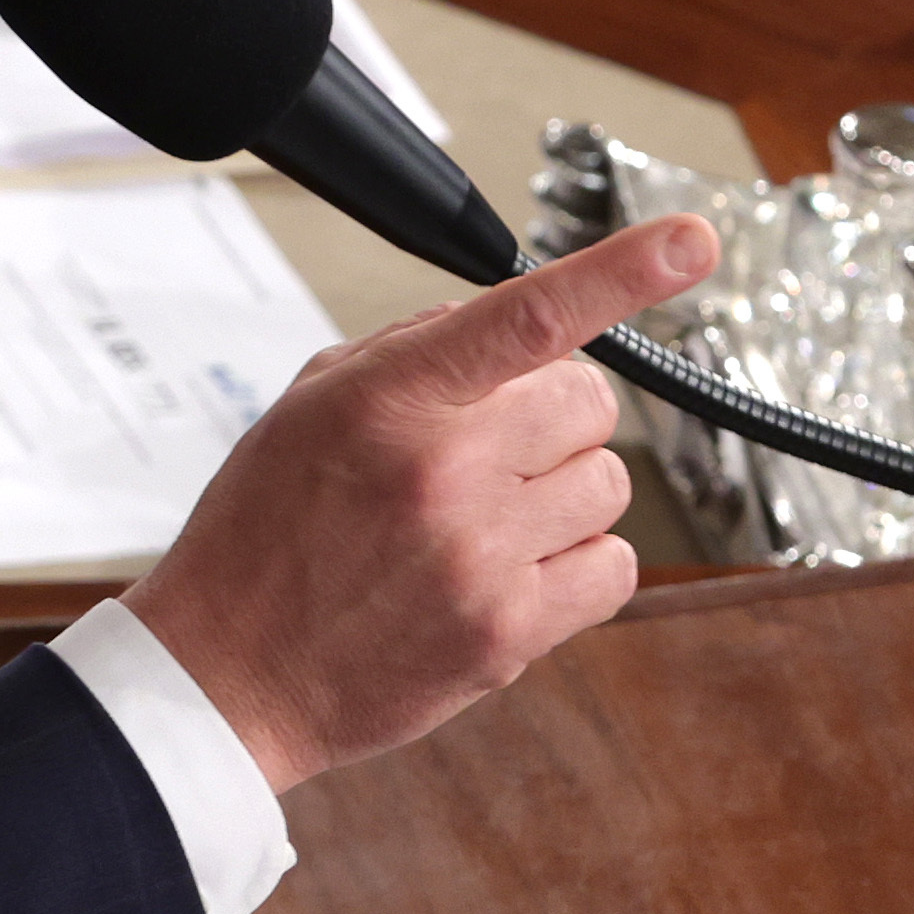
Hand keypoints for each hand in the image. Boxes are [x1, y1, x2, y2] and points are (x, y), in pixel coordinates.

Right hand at [121, 215, 718, 795]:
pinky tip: (511, 572)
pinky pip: (614, 569)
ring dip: (564, 494)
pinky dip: (580, 565)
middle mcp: (441, 471)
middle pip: (589, 401)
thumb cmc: (262, 537)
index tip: (688, 239)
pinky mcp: (509, 633)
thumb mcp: (308, 408)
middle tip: (492, 452)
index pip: (526, 316)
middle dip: (554, 417)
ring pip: (608, 484)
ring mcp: (481, 556)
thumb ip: (411, 350)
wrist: (225, 674)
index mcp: (387, 401)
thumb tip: (514, 322)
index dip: (620, 270)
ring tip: (485, 522)